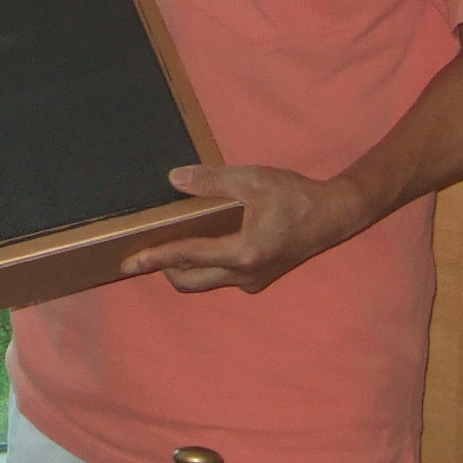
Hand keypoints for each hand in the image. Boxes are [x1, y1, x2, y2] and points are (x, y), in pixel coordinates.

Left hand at [118, 165, 371, 294]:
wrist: (334, 216)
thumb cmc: (295, 196)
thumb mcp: (253, 180)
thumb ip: (212, 182)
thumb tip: (174, 180)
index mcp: (243, 252)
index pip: (187, 255)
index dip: (154, 256)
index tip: (129, 261)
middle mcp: (244, 275)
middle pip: (188, 280)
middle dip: (163, 268)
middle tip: (142, 251)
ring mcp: (251, 281)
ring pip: (203, 282)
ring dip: (182, 268)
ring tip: (166, 245)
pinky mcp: (258, 279)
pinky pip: (220, 277)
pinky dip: (203, 264)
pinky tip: (200, 243)